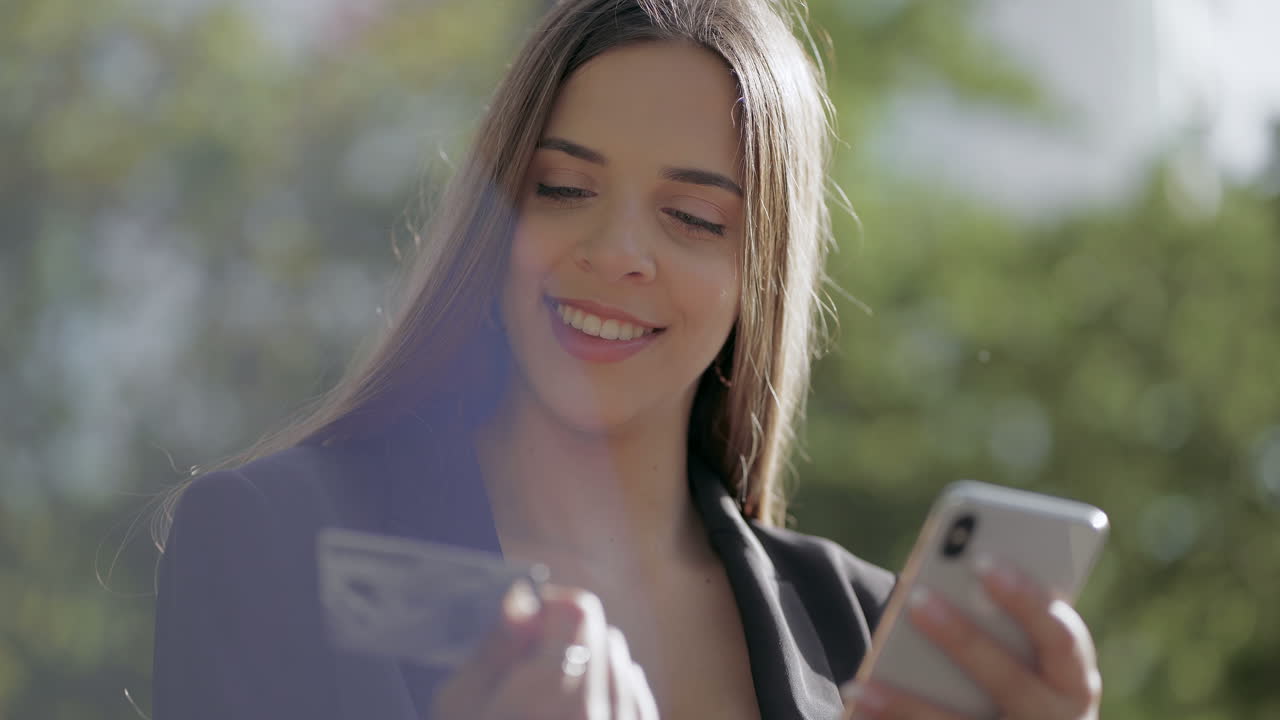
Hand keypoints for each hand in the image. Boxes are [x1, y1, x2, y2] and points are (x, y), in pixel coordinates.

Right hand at [432, 582, 659, 719]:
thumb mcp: (459, 704)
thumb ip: (495, 648)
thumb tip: (522, 599)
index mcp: (555, 692)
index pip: (579, 611)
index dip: (549, 610)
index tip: (523, 632)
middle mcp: (602, 713)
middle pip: (605, 637)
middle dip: (569, 643)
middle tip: (528, 675)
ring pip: (623, 671)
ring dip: (592, 673)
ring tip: (548, 707)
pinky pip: (638, 706)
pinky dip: (612, 702)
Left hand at [843, 558, 1101, 719]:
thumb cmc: (1021, 679)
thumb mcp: (1029, 658)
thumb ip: (1004, 625)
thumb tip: (933, 589)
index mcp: (1075, 682)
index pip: (1062, 638)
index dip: (1027, 600)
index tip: (982, 561)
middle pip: (1009, 682)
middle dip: (963, 639)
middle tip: (917, 598)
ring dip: (907, 704)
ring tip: (859, 683)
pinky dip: (893, 718)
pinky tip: (857, 703)